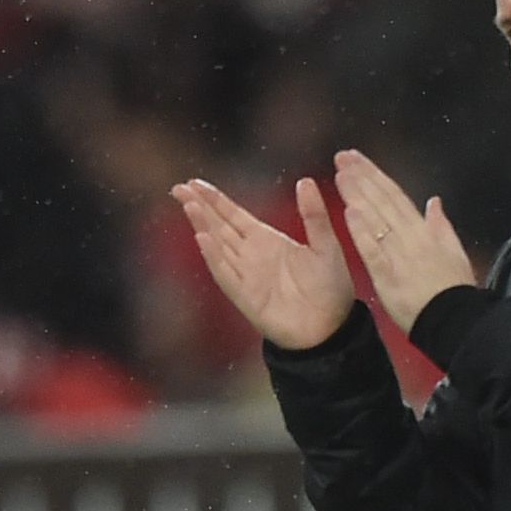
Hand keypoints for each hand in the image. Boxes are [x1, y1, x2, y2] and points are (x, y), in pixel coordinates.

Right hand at [170, 174, 359, 351]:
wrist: (332, 329)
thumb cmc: (330, 288)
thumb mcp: (326, 245)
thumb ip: (314, 215)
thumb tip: (305, 181)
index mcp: (266, 241)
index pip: (233, 215)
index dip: (214, 199)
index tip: (194, 183)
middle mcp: (250, 256)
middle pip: (218, 227)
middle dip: (199, 207)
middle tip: (179, 188)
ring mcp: (246, 277)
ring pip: (218, 247)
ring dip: (203, 226)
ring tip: (190, 205)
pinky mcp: (247, 298)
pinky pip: (227, 275)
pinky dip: (214, 257)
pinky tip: (203, 238)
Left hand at [329, 149, 478, 319]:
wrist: (454, 319)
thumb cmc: (455, 288)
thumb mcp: (455, 251)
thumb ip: (442, 225)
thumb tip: (434, 201)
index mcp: (424, 230)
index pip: (396, 196)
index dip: (375, 176)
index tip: (358, 160)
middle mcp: (409, 236)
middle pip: (383, 202)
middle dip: (362, 178)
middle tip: (341, 157)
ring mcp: (397, 255)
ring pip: (376, 220)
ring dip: (358, 196)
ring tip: (340, 176)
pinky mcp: (387, 275)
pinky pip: (373, 250)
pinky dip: (361, 231)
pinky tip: (348, 213)